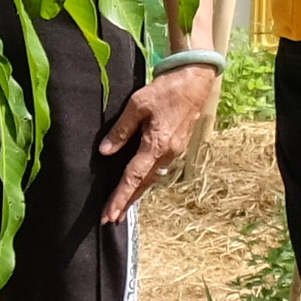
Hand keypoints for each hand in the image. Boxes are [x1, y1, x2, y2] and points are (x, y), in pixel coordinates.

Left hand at [95, 61, 218, 221]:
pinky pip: (159, 169)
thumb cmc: (165, 90)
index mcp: (156, 145)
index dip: (119, 196)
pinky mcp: (177, 146)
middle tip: (111, 218)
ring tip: (123, 206)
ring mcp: (175, 151)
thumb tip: (105, 152)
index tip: (109, 214)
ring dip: (137, 193)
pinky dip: (146, 180)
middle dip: (127, 201)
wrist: (194, 81)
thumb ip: (121, 129)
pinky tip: (139, 183)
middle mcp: (168, 154)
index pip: (133, 177)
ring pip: (152, 178)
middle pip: (143, 184)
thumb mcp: (137, 105)